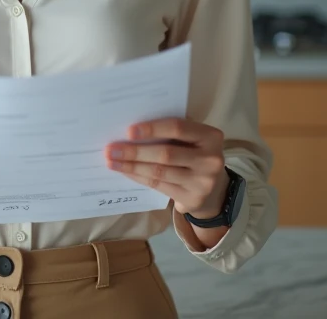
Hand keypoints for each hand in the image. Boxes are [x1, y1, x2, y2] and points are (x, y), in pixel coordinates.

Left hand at [104, 118, 228, 218]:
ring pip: (159, 172)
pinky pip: (158, 186)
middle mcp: (210, 160)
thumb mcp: (193, 139)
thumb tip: (132, 130)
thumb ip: (172, 131)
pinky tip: (125, 171)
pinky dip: (138, 177)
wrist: (215, 189)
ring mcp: (203, 182)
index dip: (152, 129)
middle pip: (166, 154)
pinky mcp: (192, 199)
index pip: (178, 128)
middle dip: (135, 151)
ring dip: (131, 166)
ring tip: (112, 161)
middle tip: (111, 149)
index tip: (129, 131)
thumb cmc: (195, 153)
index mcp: (210, 136)